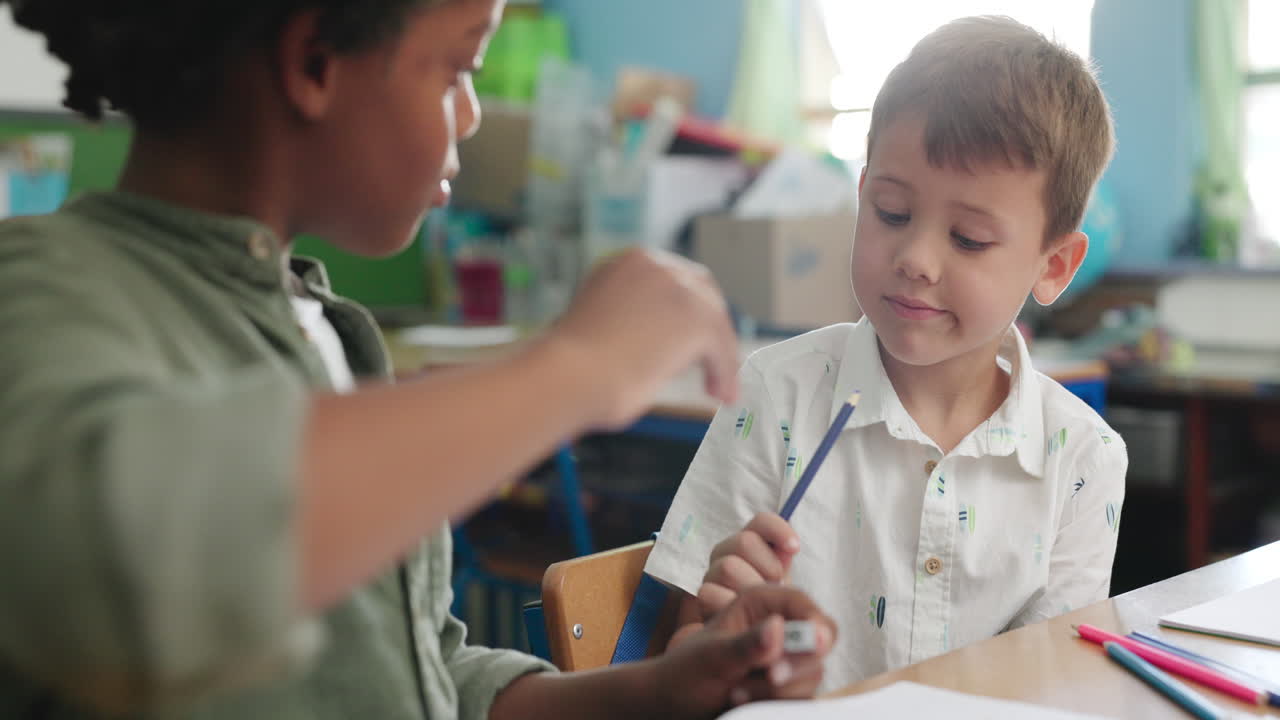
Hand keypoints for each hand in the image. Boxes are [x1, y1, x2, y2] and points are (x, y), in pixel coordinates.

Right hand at [548, 249, 738, 429]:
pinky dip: (725, 372)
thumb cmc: (571, 369)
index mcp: (624, 264)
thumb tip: (653, 347)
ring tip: (717, 388)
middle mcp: (652, 265)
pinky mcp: (696, 316)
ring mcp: (676, 287)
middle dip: (709, 327)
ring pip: (715, 320)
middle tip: (713, 363)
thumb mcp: (601, 328)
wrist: (569, 377)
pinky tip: (720, 394)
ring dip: (720, 355)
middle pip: (702, 291)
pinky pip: (722, 347)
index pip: (673, 280)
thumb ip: (629, 324)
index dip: (686, 310)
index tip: (691, 339)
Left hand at [651, 584, 836, 718]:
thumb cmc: (687, 671)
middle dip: (797, 663)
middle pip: (819, 639)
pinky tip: (742, 701)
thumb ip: (746, 644)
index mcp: (760, 605)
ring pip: (813, 673)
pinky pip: (801, 696)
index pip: (802, 604)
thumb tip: (779, 629)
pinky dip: (776, 702)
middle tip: (770, 676)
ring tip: (736, 692)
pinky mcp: (787, 687)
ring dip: (779, 689)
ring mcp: (785, 659)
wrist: (675, 704)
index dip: (816, 622)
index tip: (817, 644)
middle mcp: (778, 628)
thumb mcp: (712, 656)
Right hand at [698, 512, 799, 619]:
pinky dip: (731, 604)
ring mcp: (713, 572)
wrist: (754, 630)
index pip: (761, 522)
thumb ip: (785, 558)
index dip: (778, 530)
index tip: (795, 548)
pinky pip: (712, 592)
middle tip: (776, 586)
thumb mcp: (784, 578)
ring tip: (762, 604)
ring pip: (728, 566)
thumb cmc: (771, 603)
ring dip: (750, 587)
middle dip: (767, 566)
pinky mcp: (703, 595)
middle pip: (744, 541)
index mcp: (750, 543)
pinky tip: (744, 616)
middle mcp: (727, 552)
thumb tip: (791, 546)